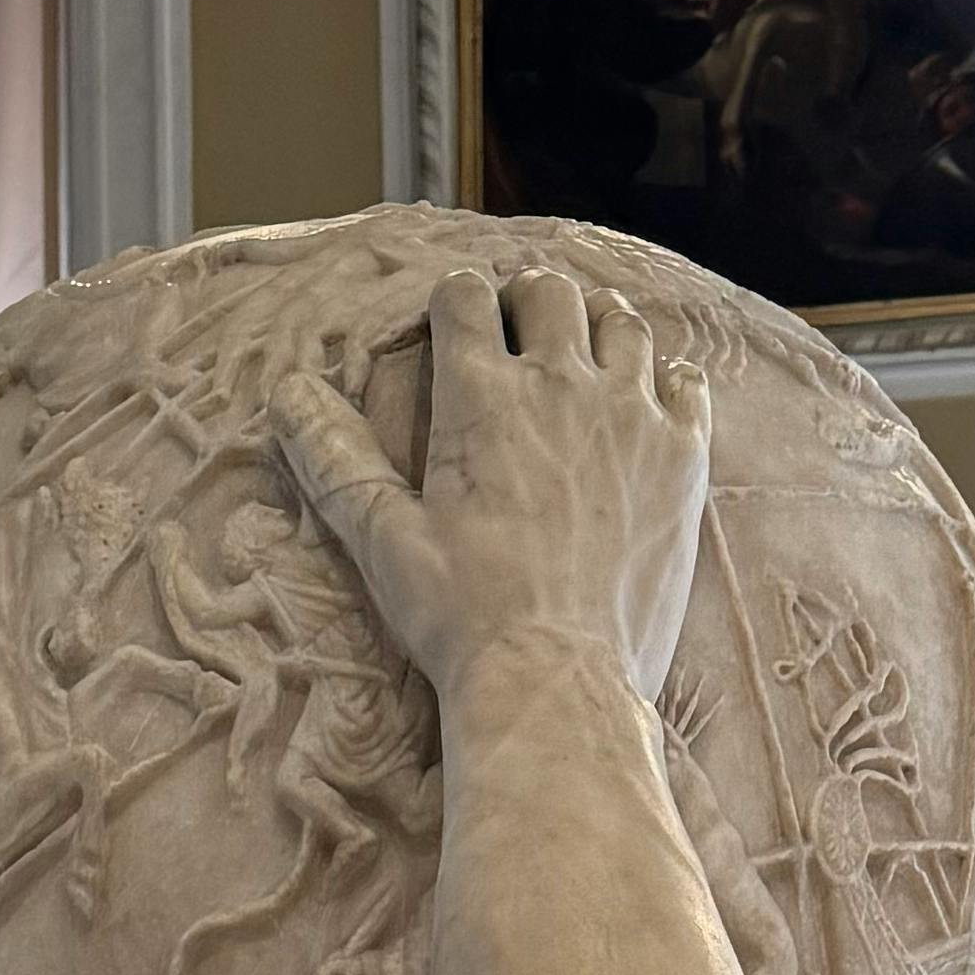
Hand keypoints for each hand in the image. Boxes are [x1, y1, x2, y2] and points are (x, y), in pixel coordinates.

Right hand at [277, 262, 708, 707]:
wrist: (557, 683)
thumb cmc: (462, 621)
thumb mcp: (383, 541)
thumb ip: (336, 459)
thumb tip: (286, 394)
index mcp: (479, 396)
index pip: (465, 296)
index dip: (456, 299)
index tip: (456, 321)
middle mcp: (559, 384)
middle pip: (548, 292)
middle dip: (528, 298)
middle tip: (522, 328)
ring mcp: (629, 416)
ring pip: (622, 323)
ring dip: (599, 324)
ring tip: (586, 350)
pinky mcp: (682, 458)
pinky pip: (687, 381)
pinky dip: (668, 377)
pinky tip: (651, 400)